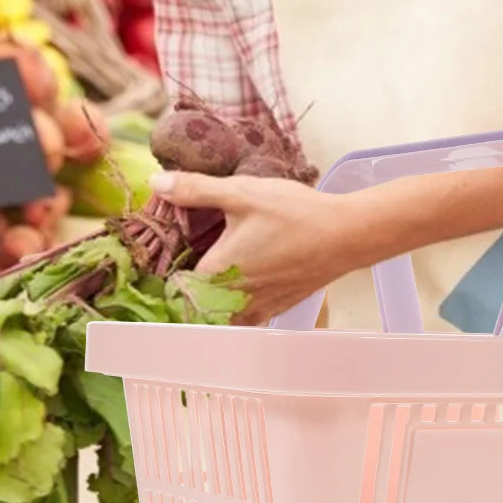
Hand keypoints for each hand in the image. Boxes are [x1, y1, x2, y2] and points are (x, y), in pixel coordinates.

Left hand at [150, 170, 366, 325]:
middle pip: (193, 308)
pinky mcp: (275, 309)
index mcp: (218, 274)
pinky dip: (232, 306)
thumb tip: (156, 183)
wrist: (346, 235)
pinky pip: (242, 318)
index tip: (158, 259)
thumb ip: (195, 189)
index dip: (161, 276)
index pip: (173, 290)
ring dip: (207, 302)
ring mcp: (257, 309)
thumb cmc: (294, 214)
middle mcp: (234, 300)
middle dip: (182, 291)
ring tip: (205, 273)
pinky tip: (236, 280)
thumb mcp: (241, 193)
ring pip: (218, 318)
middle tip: (179, 264)